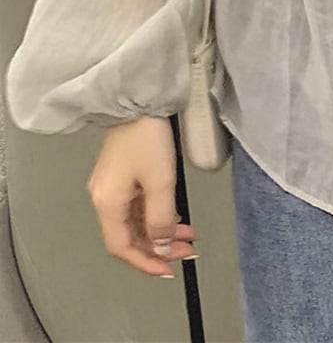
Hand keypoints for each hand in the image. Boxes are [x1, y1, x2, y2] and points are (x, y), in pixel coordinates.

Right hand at [86, 115, 199, 276]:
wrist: (137, 101)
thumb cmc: (147, 138)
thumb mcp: (160, 181)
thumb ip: (161, 217)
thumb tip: (159, 245)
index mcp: (107, 203)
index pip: (122, 247)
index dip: (145, 261)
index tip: (168, 270)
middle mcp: (104, 198)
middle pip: (129, 235)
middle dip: (158, 247)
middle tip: (187, 251)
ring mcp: (112, 186)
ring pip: (136, 221)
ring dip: (162, 230)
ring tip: (189, 235)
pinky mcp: (122, 174)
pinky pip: (138, 205)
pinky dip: (157, 214)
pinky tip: (176, 216)